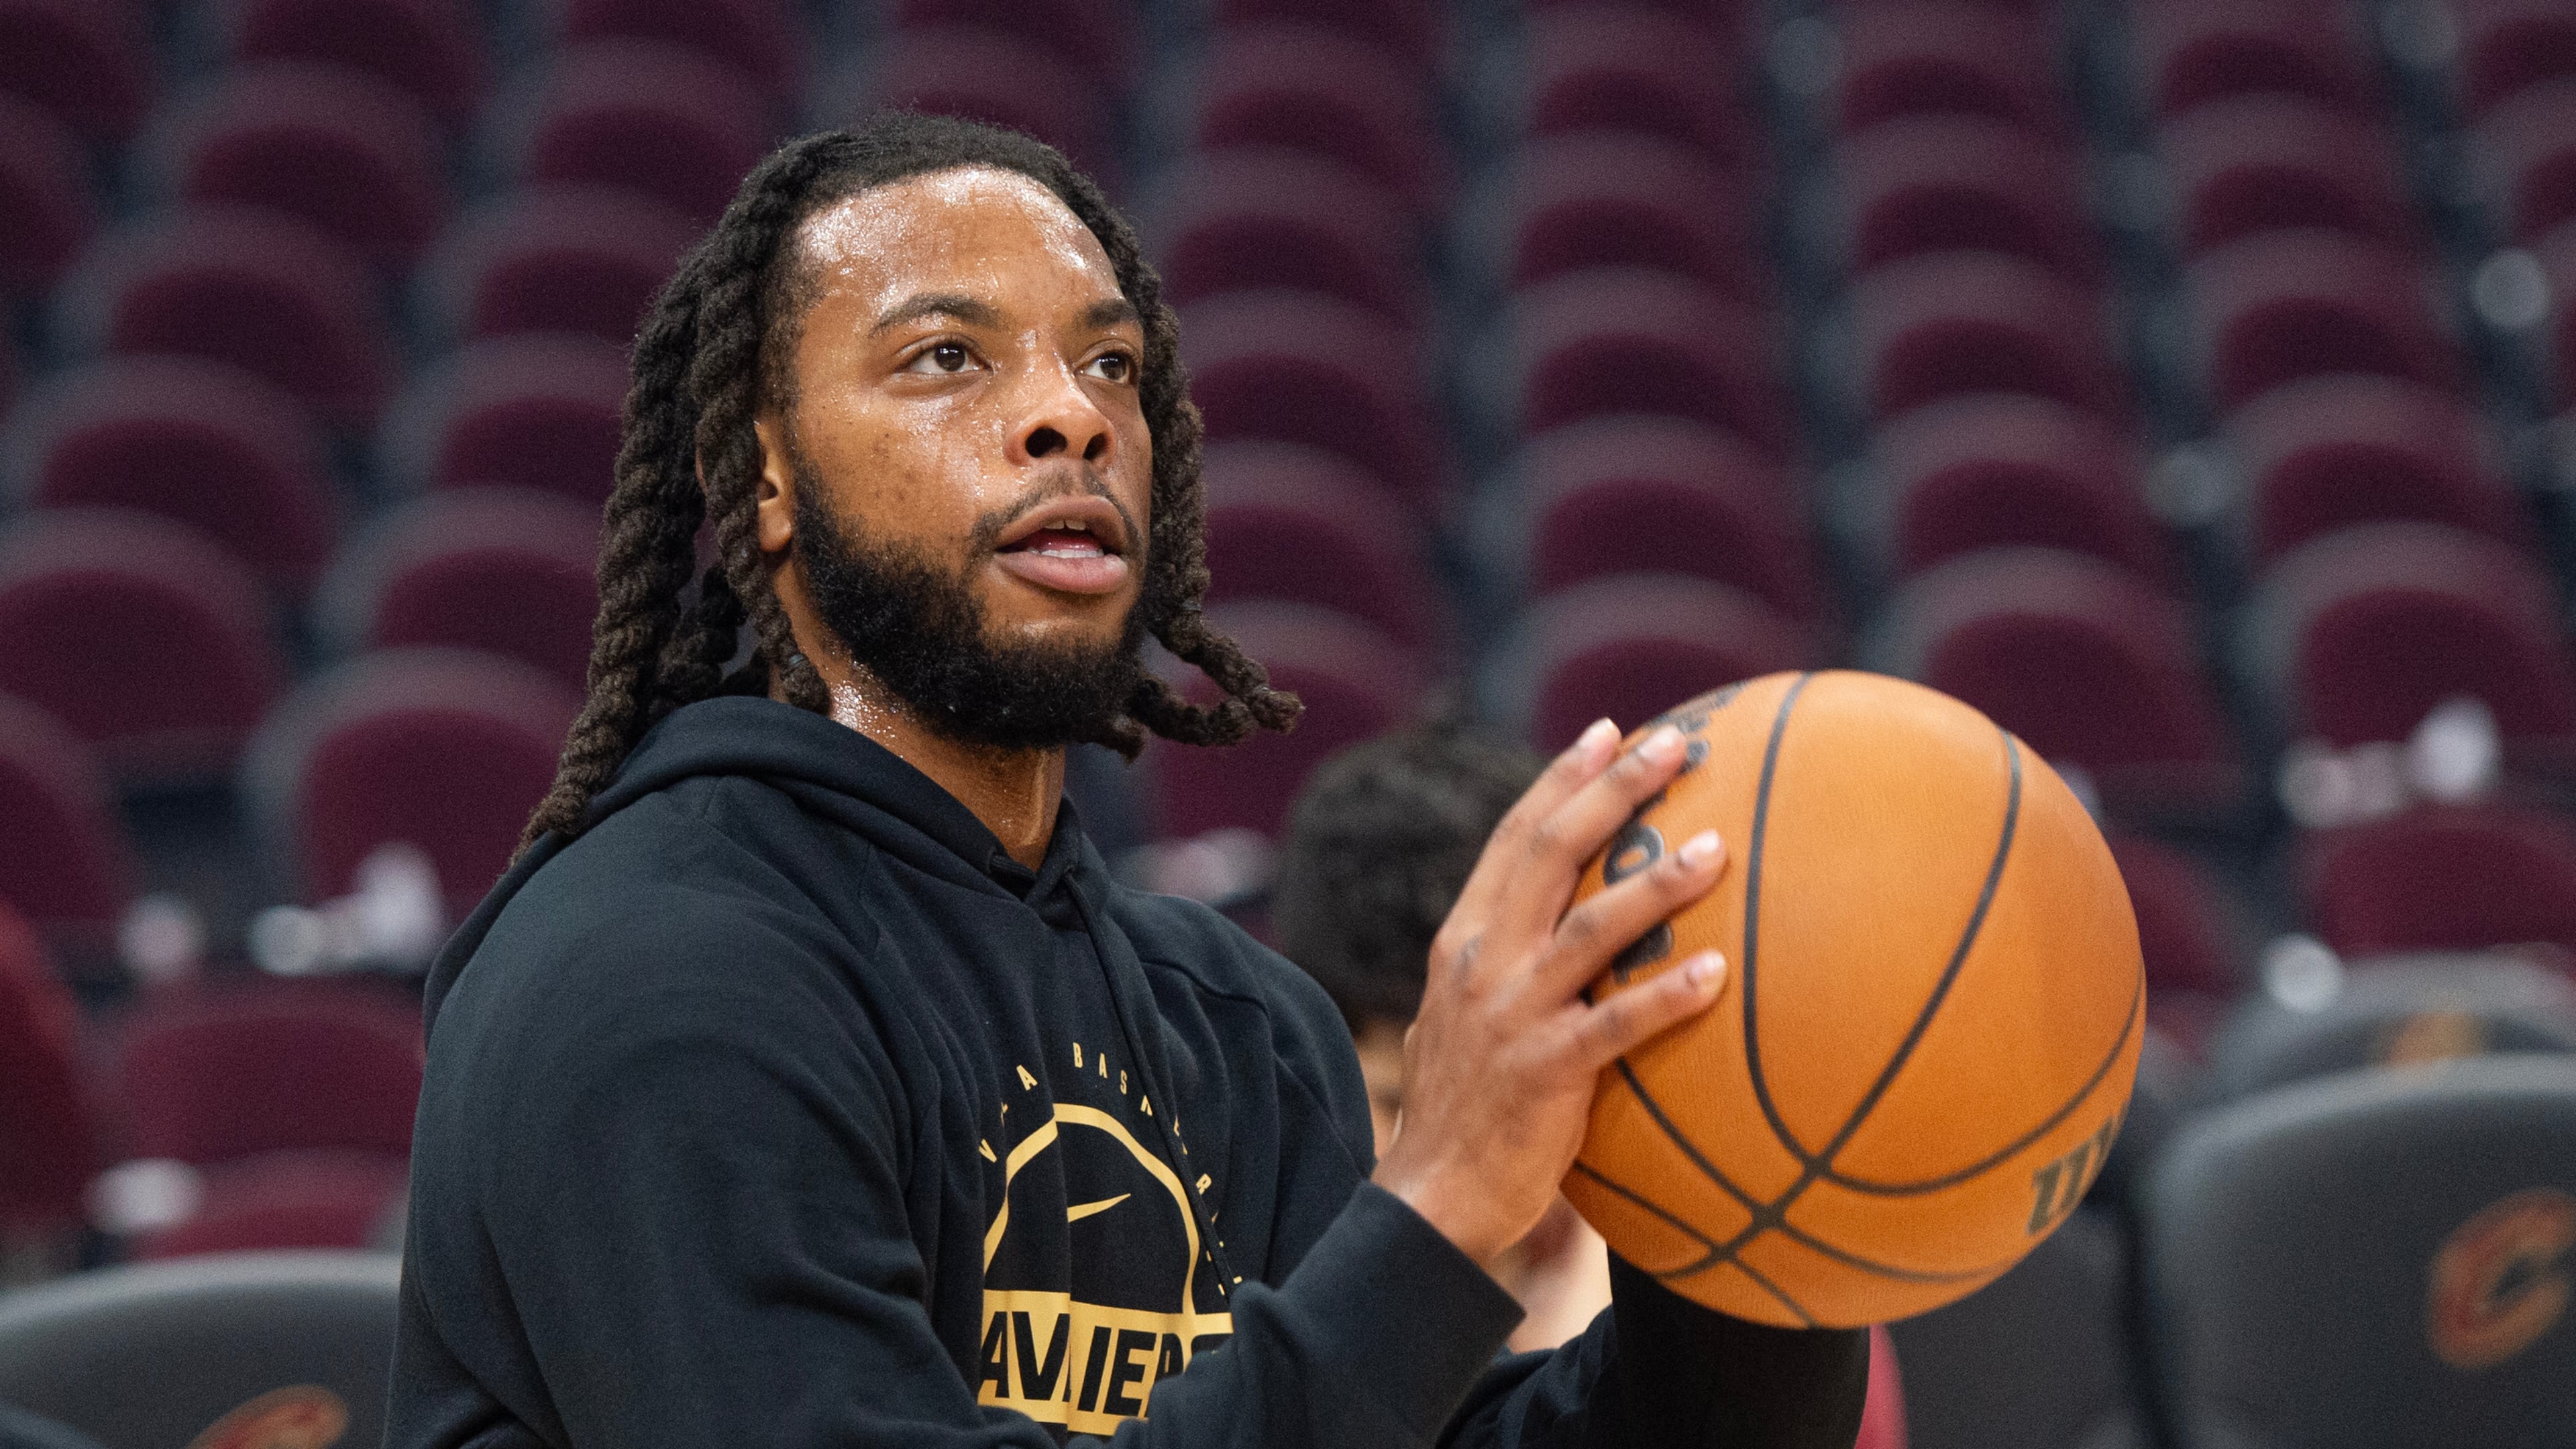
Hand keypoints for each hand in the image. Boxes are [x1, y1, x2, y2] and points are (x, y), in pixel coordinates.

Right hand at [1372, 718, 1730, 1267]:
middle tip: (1676, 745)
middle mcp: (1483, 962)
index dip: (1561, 780)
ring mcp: (1511, 1014)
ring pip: (1591, 928)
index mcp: (1465, 940)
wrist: (1430, 1195)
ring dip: (1656, 884)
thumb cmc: (1463, 1106)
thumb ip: (1503, 963)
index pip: (1516, 838)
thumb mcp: (1462, 1014)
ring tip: (1718, 848)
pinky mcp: (1544, 1072)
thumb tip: (1555, 924)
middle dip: (1613, 791)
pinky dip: (1665, 996)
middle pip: (1551, 853)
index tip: (1608, 732)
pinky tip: (1719, 974)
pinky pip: (1615, 1026)